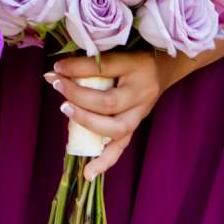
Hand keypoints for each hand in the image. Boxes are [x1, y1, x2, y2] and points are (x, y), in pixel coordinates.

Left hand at [49, 51, 188, 178]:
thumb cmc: (136, 57)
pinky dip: (105, 161)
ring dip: (87, 122)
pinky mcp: (136, 126)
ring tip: (66, 110)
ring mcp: (140, 113)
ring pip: (116, 128)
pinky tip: (89, 172)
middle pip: (109, 102)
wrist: (166, 68)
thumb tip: (57, 70)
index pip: (104, 67)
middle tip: (57, 86)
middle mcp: (141, 91)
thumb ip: (94, 60)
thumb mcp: (120, 51)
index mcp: (136, 66)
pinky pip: (121, 146)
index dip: (78, 68)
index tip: (56, 67)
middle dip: (79, 96)